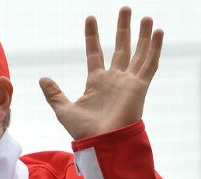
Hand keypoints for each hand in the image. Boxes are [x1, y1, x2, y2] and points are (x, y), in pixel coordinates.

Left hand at [39, 7, 162, 139]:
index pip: (95, 53)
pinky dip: (154, 49)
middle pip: (121, 47)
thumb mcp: (64, 110)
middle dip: (123, 28)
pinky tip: (158, 32)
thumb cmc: (84, 131)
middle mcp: (114, 79)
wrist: (102, 142)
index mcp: (97, 82)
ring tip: (145, 17)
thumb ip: (54, 94)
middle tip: (125, 9)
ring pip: (138, 53)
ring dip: (142, 35)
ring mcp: (128, 82)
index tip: (90, 18)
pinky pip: (149, 64)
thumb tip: (42, 79)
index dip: (92, 36)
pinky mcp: (139, 87)